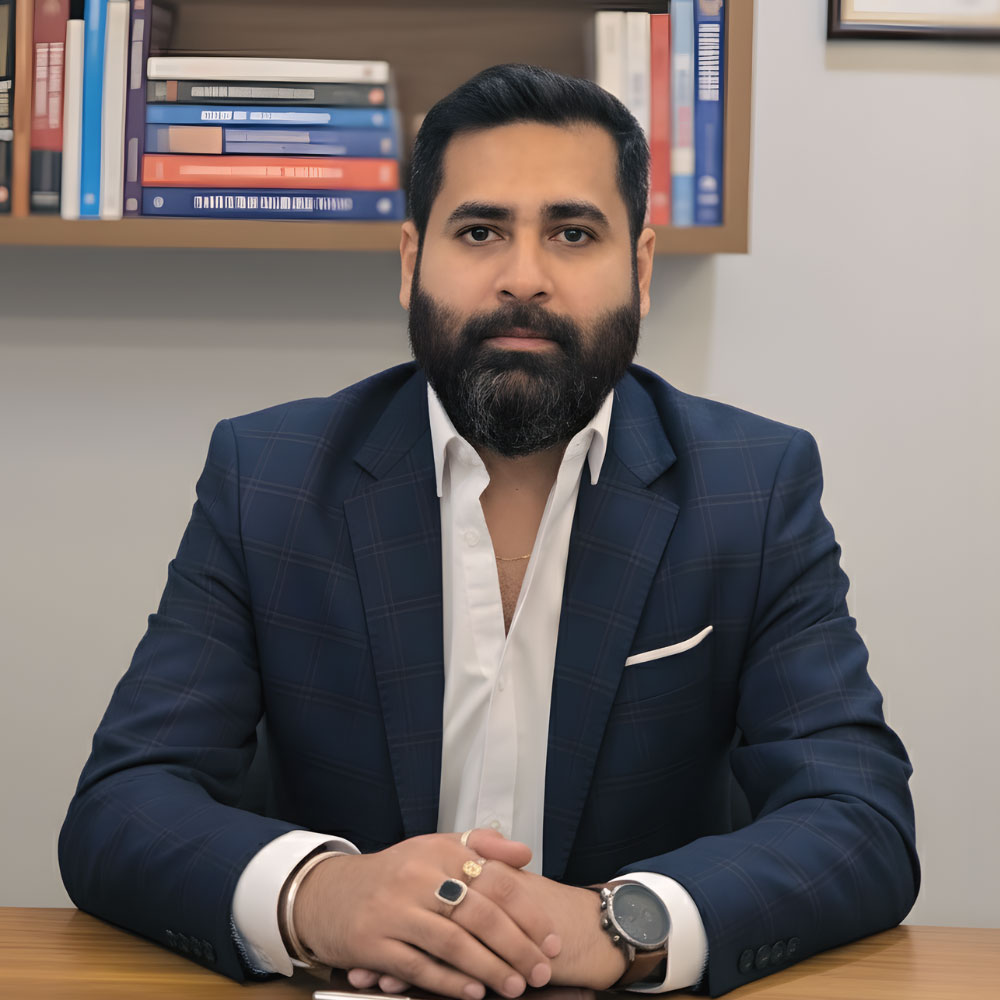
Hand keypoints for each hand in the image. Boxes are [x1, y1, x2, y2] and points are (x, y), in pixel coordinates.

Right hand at [293, 829, 560, 999]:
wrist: (326, 893)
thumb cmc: (393, 873)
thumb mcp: (434, 848)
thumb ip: (482, 846)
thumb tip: (525, 852)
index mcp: (439, 850)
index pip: (495, 880)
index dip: (528, 913)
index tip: (551, 938)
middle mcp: (418, 876)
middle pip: (479, 914)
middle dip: (517, 946)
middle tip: (541, 970)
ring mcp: (395, 910)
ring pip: (453, 943)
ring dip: (490, 968)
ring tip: (516, 986)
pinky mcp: (374, 942)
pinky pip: (419, 966)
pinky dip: (450, 982)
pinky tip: (475, 992)